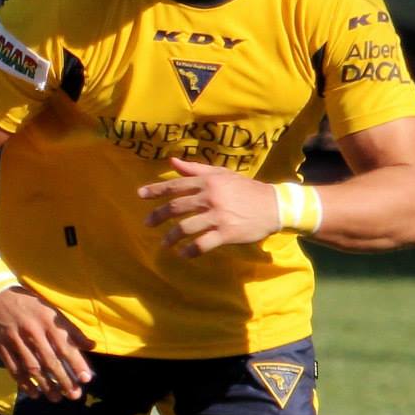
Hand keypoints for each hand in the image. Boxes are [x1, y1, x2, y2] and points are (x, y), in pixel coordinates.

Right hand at [0, 286, 93, 398]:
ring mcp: (15, 340)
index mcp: (47, 320)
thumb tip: (91, 346)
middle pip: (50, 360)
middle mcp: (32, 331)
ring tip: (57, 398)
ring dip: (46, 385)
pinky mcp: (1, 346)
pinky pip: (14, 369)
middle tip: (74, 395)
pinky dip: (24, 383)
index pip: (65, 346)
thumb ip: (71, 330)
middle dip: (64, 380)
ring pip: (32, 368)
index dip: (76, 363)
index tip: (86, 379)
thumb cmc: (29, 303)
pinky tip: (34, 393)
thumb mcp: (51, 310)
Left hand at [139, 157, 279, 256]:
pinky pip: (202, 244)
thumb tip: (172, 161)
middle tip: (147, 223)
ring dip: (171, 237)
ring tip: (164, 243)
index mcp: (208, 182)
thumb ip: (195, 169)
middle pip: (176, 207)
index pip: (176, 185)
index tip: (140, 195)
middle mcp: (210, 198)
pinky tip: (183, 253)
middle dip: (158, 216)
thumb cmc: (245, 188)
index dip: (156, 190)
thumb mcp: (222, 174)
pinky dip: (190, 250)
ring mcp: (218, 216)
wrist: (273, 205)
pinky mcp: (226, 233)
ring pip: (185, 227)